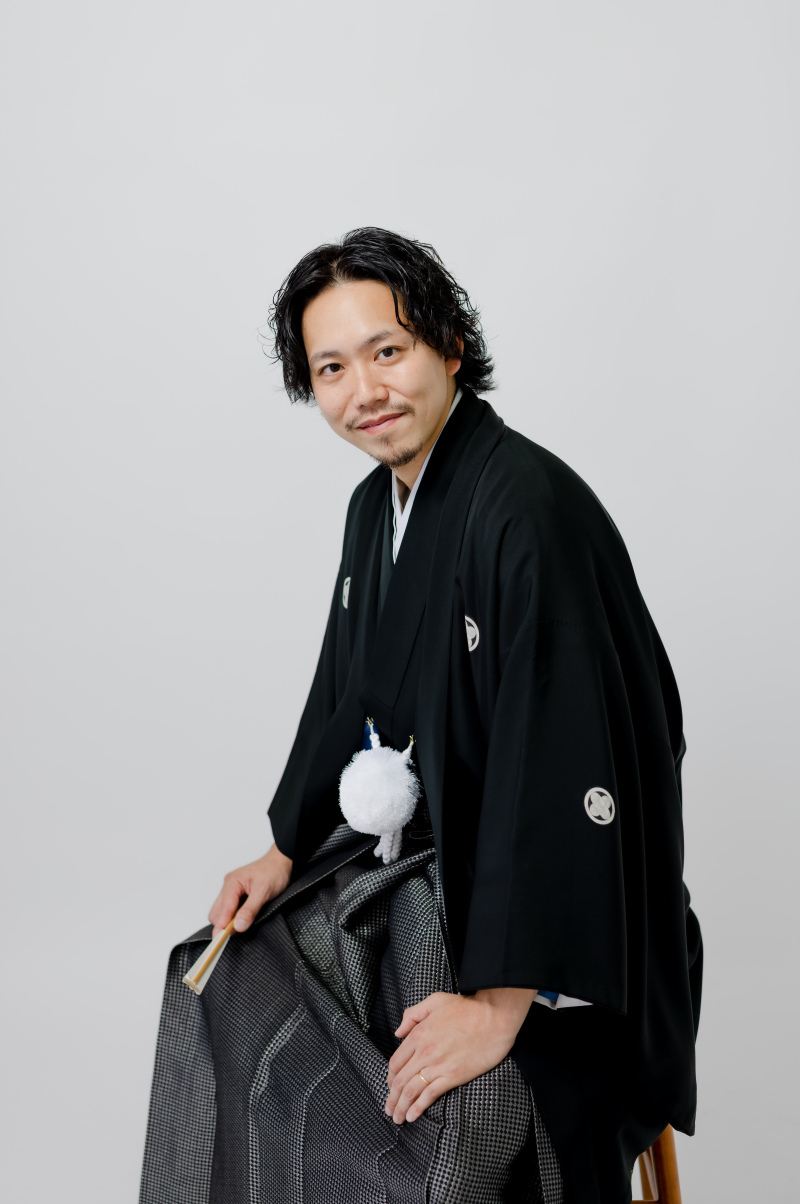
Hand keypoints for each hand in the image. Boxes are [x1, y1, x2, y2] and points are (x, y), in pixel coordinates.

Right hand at [208, 842, 292, 936]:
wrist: (281, 861)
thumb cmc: (274, 872)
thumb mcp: (264, 892)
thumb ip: (250, 910)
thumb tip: (238, 926)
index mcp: (232, 883)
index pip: (222, 910)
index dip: (221, 927)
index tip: (219, 941)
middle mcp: (228, 885)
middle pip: (216, 913)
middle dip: (224, 924)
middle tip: (238, 932)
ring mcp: (231, 889)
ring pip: (221, 911)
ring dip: (229, 920)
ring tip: (244, 922)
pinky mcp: (236, 892)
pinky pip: (229, 908)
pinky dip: (234, 915)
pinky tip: (244, 916)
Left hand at [385, 987, 536, 1123]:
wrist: (494, 1017)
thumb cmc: (467, 1007)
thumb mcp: (435, 1000)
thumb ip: (413, 1014)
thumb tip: (398, 1033)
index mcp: (418, 1034)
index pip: (395, 1063)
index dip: (390, 1078)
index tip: (390, 1087)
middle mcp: (424, 1052)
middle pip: (400, 1080)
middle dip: (392, 1098)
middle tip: (389, 1110)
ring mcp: (438, 1065)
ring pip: (411, 1091)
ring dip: (401, 1107)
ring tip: (397, 1118)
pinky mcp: (453, 1076)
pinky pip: (430, 1095)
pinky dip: (418, 1108)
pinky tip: (412, 1116)